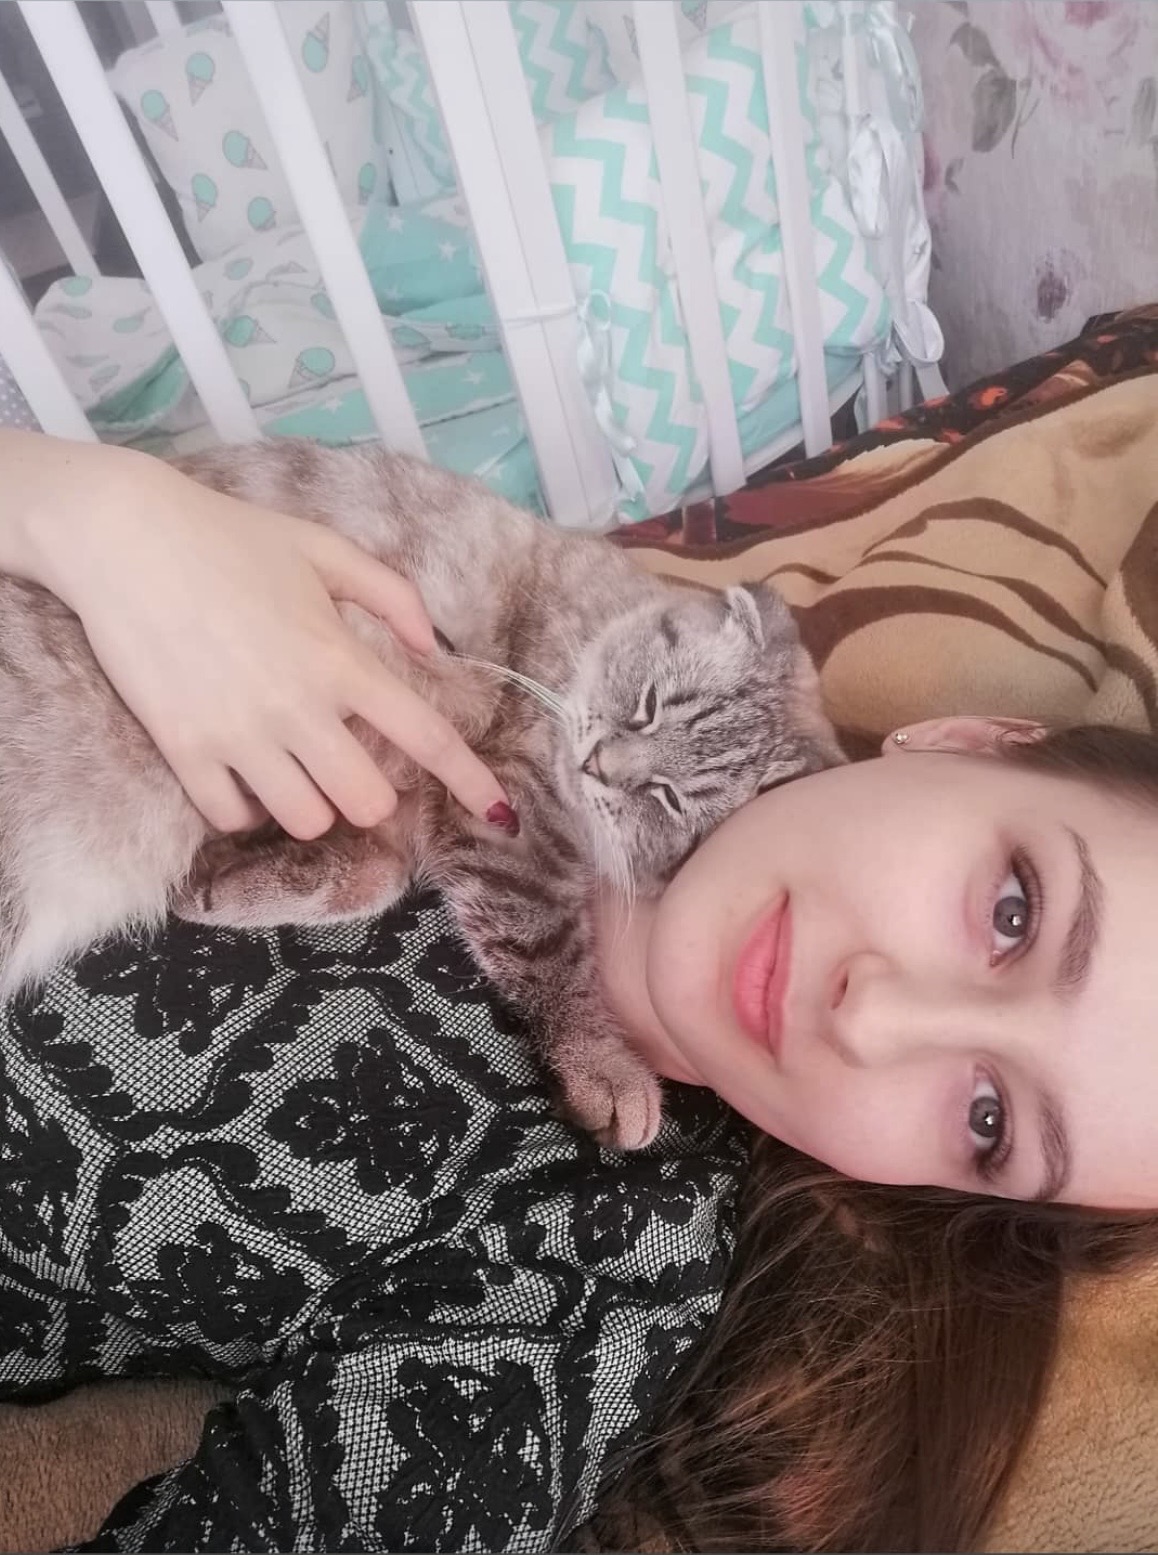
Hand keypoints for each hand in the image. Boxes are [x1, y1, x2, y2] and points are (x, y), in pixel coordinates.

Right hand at [28, 450, 509, 838]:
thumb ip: (389, 594)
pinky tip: (243, 775)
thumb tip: (429, 646)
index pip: (426, 737)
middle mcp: (299, 708)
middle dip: (371, 795)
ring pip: (306, 820)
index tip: (501, 814)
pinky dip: (246, 808)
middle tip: (348, 766)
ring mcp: (240, 734)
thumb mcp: (323, 547)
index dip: (471, 783)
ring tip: (292, 769)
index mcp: (341, 659)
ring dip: (310, 805)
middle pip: (367, 801)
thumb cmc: (228, 535)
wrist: (123, 536)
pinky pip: (233, 818)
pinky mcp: (184, 749)